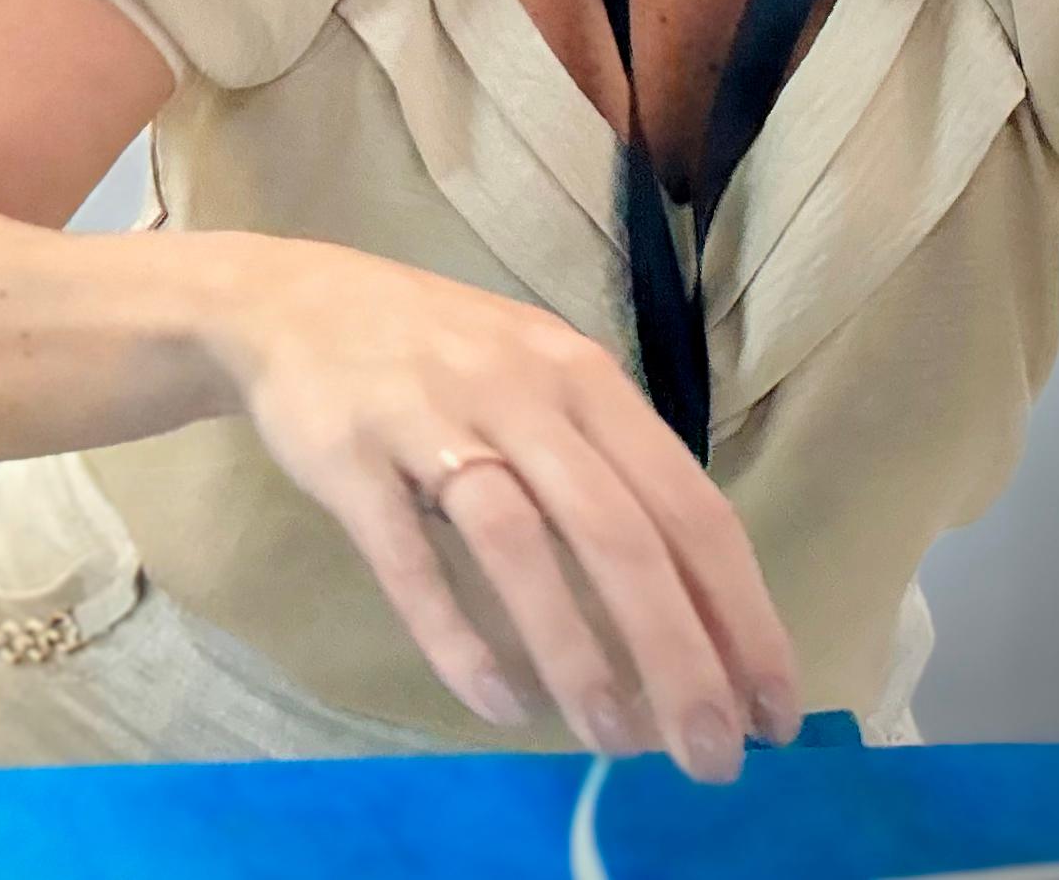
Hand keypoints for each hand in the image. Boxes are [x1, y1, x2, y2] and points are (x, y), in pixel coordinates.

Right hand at [208, 236, 797, 783]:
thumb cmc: (439, 359)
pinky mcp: (349, 455)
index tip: (772, 711)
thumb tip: (701, 616)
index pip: (690, 506)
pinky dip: (456, 635)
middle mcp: (519, 391)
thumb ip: (610, 472)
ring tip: (612, 740)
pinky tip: (497, 701)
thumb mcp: (541, 383)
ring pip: (519, 544)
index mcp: (584, 379)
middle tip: (709, 757)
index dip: (741, 614)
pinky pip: (408, 558)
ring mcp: (429, 418)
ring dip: (576, 652)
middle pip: (619, 533)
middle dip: (679, 656)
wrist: (286, 303)